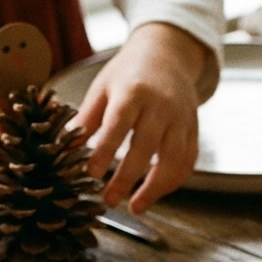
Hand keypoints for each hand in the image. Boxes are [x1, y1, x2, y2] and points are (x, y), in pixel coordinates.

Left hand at [73, 22, 208, 213]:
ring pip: (173, 159)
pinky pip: (188, 160)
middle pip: (146, 147)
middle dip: (127, 178)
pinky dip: (174, 181)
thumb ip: (87, 117)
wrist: (168, 54)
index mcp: (133, 91)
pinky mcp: (193, 129)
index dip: (105, 150)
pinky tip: (155, 193)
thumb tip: (68, 146)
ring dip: (155, 188)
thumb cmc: (129, 73)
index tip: (91, 173)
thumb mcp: (103, 87)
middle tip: (109, 200)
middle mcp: (161, 105)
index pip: (118, 124)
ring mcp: (181, 118)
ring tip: (135, 206)